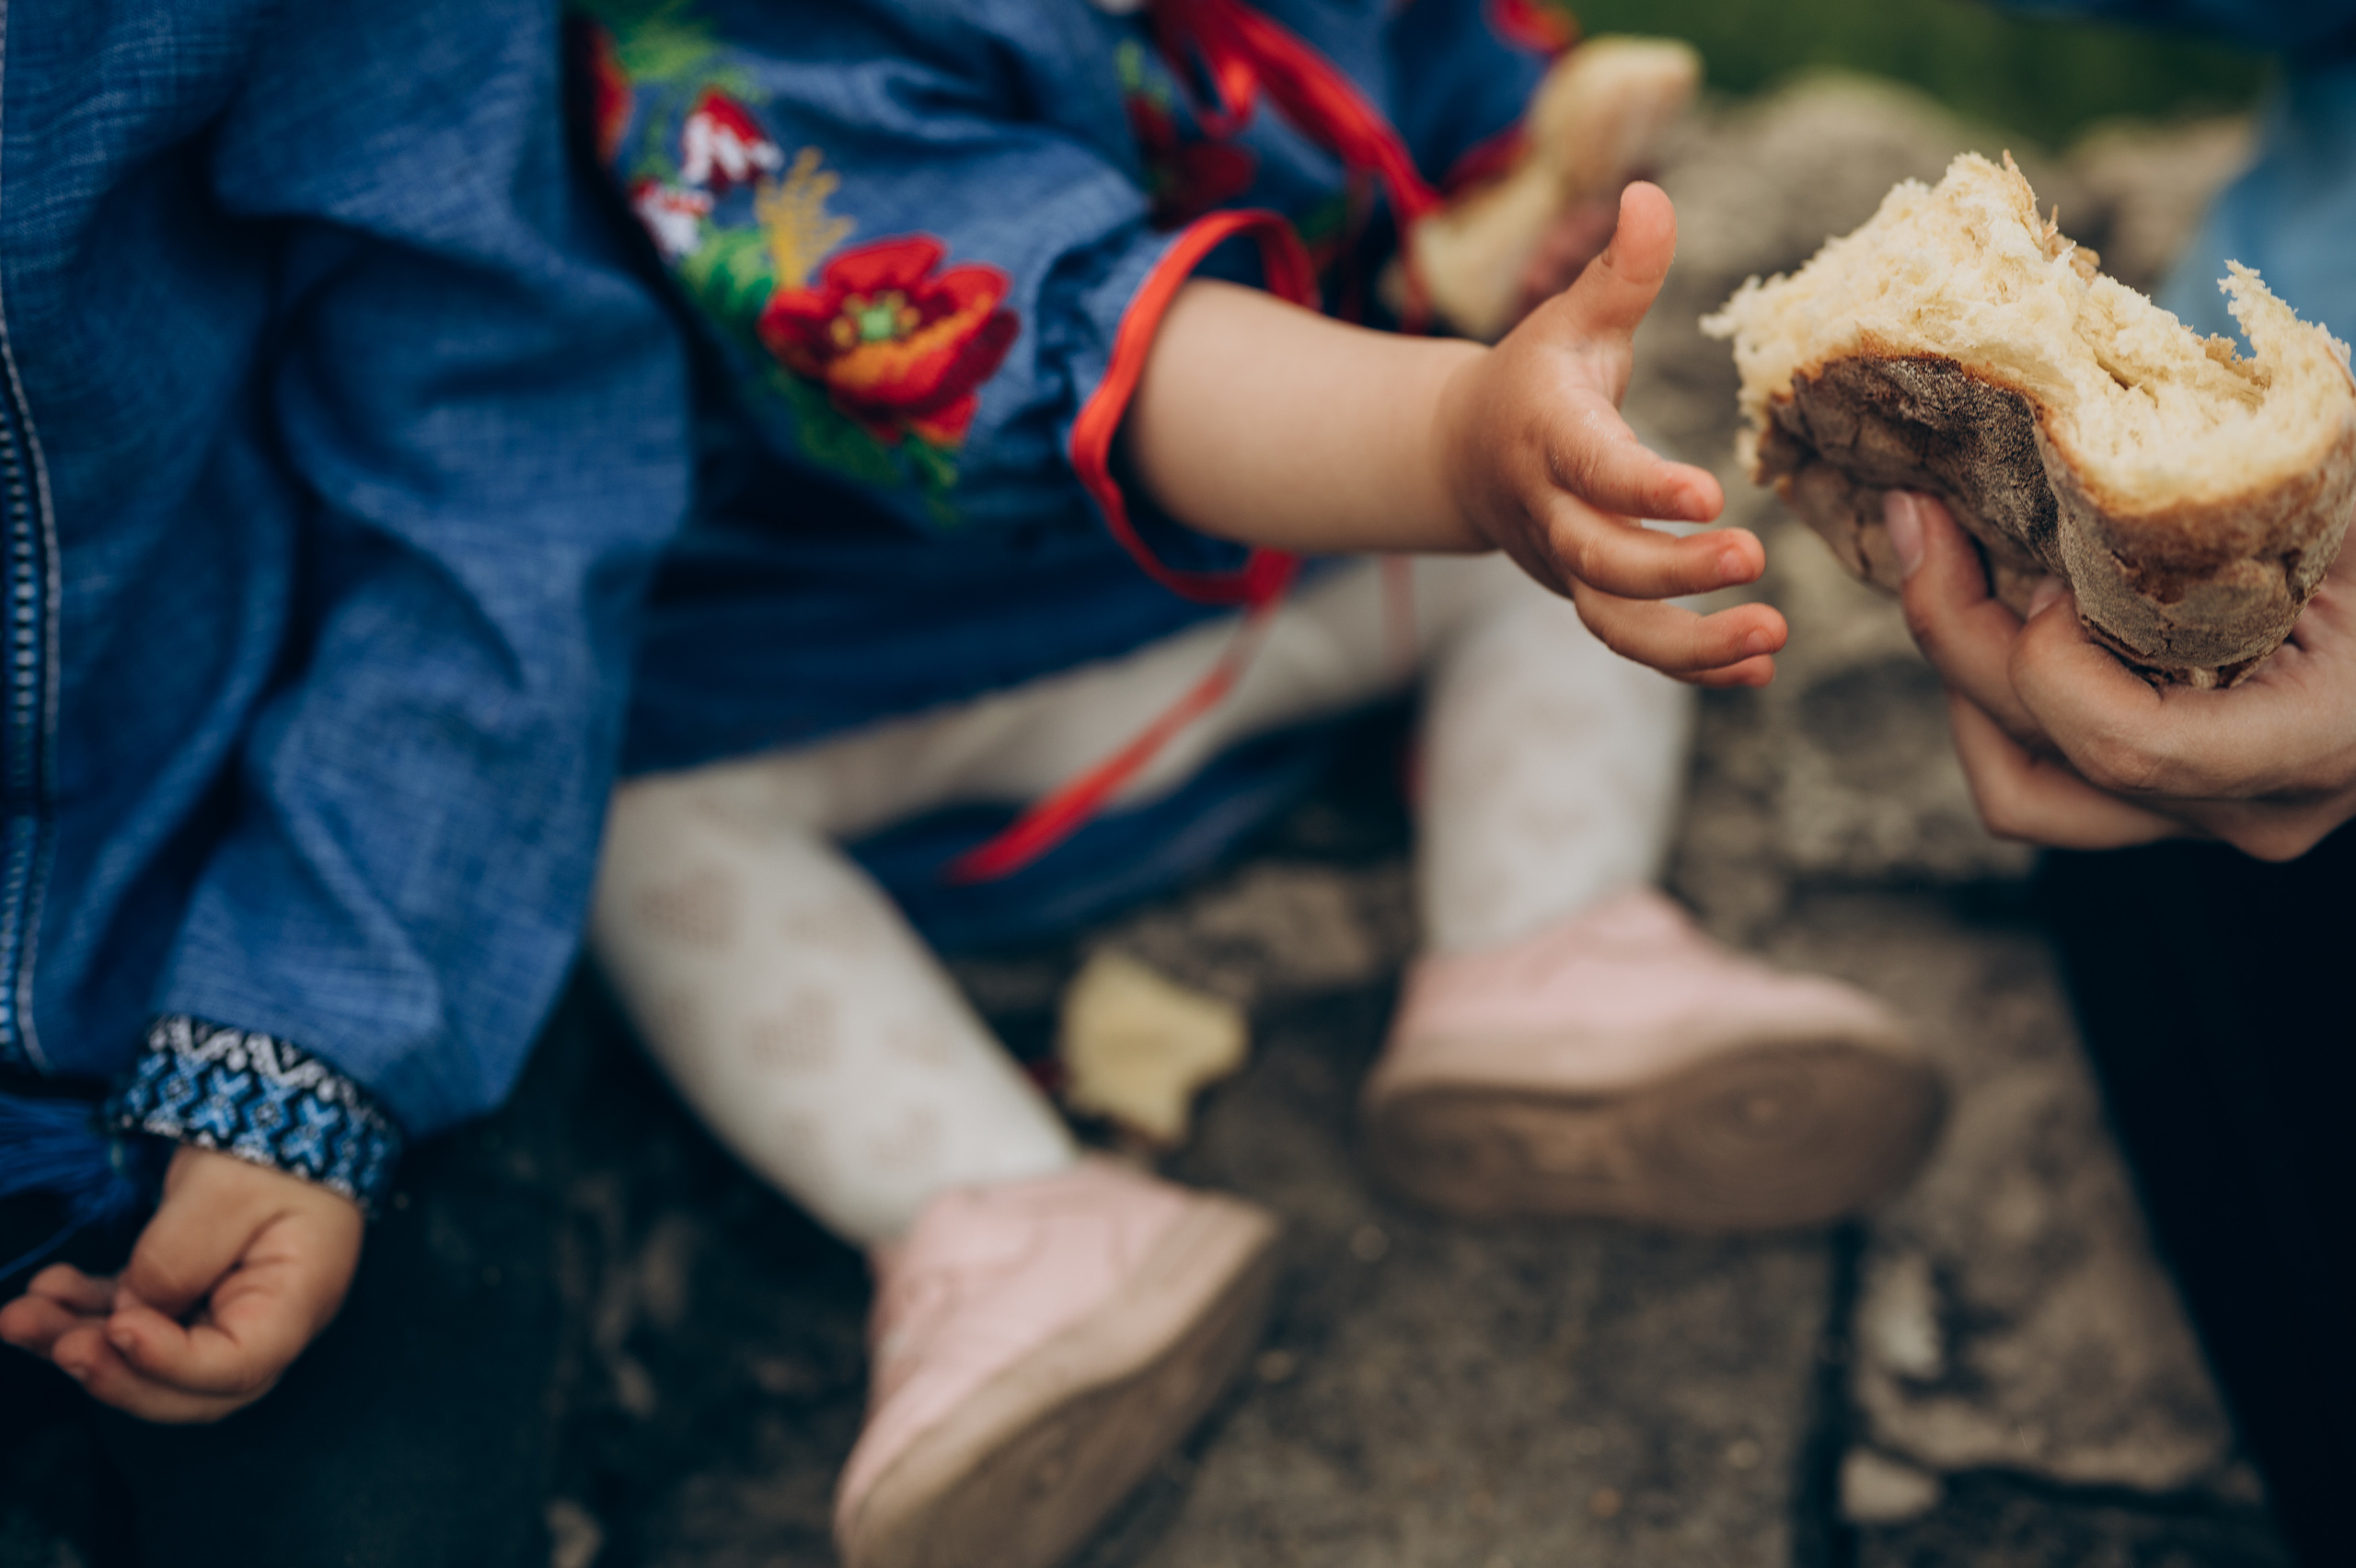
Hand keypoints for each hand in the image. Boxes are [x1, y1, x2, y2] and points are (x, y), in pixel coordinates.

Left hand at [0, 1144, 362, 1421]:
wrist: (284, 1105)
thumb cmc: (271, 1146)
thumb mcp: (225, 1189)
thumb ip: (175, 1258)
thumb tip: (127, 1311)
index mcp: (297, 1302)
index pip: (236, 1366)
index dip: (171, 1363)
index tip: (120, 1327)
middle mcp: (264, 1324)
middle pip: (188, 1389)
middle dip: (114, 1373)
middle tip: (60, 1345)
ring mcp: (223, 1314)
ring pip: (147, 1360)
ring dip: (80, 1343)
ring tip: (20, 1316)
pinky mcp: (187, 1294)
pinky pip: (133, 1320)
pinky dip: (85, 1312)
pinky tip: (46, 1289)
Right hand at [1435, 182, 1784, 685]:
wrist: (1461, 456)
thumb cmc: (1536, 375)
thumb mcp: (1571, 316)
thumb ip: (1620, 270)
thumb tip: (1652, 196)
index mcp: (1549, 435)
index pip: (1593, 468)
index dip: (1643, 488)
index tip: (1708, 497)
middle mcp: (1550, 510)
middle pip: (1601, 560)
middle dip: (1674, 572)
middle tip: (1754, 560)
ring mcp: (1564, 564)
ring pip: (1614, 623)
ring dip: (1689, 643)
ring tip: (1771, 635)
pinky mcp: (1586, 596)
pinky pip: (1632, 645)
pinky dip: (1692, 664)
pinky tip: (1758, 665)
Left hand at [1890, 489, 2355, 858]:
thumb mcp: (2353, 478)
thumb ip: (2276, 456)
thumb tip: (2176, 384)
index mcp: (2316, 739)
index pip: (2129, 749)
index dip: (2052, 663)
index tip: (2046, 567)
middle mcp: (2251, 807)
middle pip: (2041, 769)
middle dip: (1952, 636)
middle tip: (1919, 517)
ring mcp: (2206, 815)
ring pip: (2022, 792)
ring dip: (1960, 677)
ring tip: (1939, 558)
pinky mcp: (2172, 798)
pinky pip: (2045, 773)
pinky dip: (1997, 690)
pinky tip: (1986, 590)